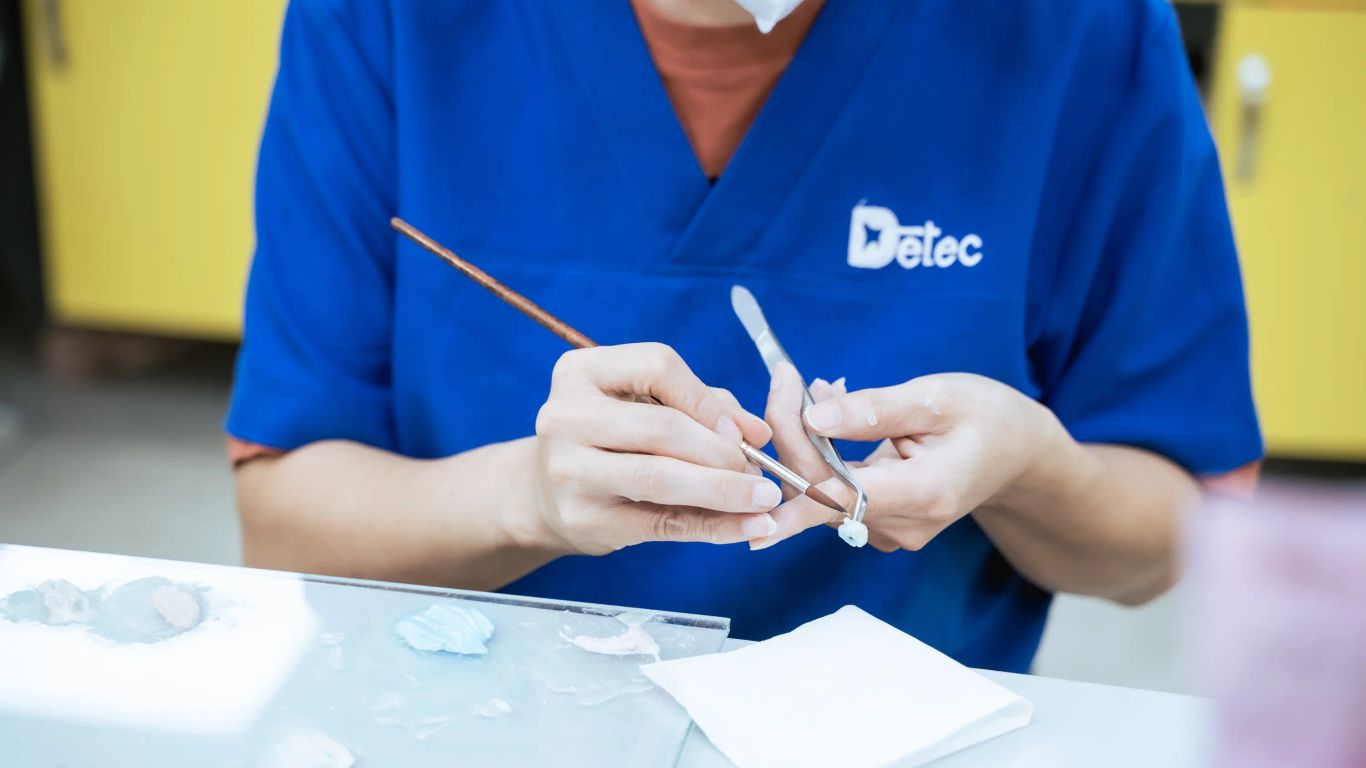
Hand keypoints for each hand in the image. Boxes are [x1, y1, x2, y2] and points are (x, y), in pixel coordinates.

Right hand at [533, 342, 780, 554]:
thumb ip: (702, 406)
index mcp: (581, 372)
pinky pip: (661, 523)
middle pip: (662, 427)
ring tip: (765, 499)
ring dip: (724, 490)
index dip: (708, 399)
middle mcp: (565, 416)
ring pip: (661, 477)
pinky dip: (713, 526)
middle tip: (762, 472)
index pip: (657, 368)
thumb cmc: (610, 437)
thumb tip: (756, 433)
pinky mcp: (583, 518)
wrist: (547, 493)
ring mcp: (569, 470)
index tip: (744, 430)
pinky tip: (747, 526)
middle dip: (722, 451)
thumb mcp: (643, 404)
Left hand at [757, 367, 1066, 551]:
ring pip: (824, 490)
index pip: (840, 500)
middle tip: (788, 377)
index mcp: (926, 493)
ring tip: (817, 389)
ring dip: (806, 440)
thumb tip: (814, 415)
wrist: (1019, 453)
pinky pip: (837, 491)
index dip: (789, 495)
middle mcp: (906, 522)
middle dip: (792, 433)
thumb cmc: (987, 416)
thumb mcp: (937, 398)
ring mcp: (893, 529)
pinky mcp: (882, 523)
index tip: (750, 494)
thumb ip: (874, 410)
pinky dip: (824, 452)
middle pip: (822, 490)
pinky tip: (834, 413)